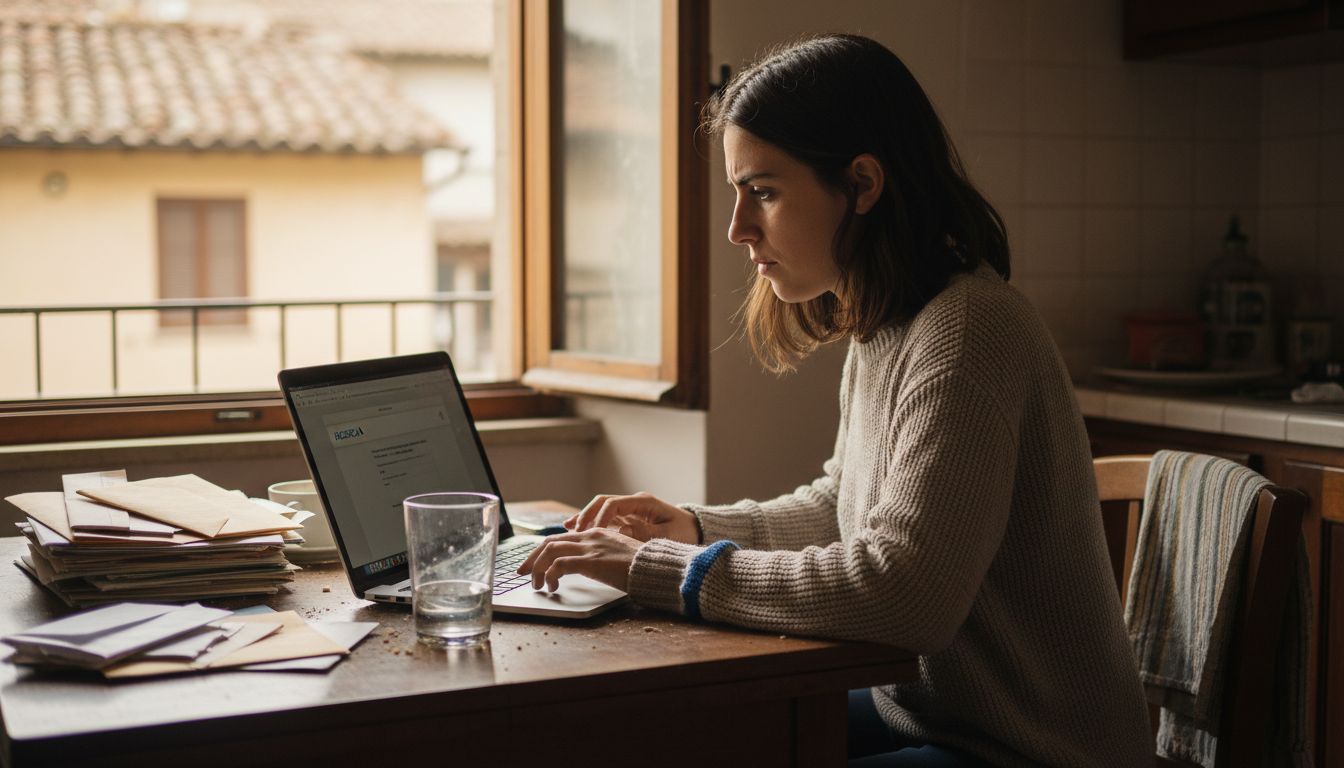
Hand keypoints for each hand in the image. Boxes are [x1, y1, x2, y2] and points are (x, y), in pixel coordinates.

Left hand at [517, 528, 640, 591]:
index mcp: (596, 533)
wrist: (655, 568)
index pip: (561, 538)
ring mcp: (589, 547)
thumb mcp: (618, 557)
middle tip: (522, 572)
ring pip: (549, 551)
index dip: (544, 551)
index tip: (534, 563)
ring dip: (537, 569)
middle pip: (549, 542)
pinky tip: (552, 587)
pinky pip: (558, 565)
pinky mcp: (590, 560)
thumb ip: (600, 557)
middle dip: (531, 558)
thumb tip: (586, 568)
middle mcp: (590, 536)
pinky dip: (549, 575)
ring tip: (536, 584)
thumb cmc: (642, 567)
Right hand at [566, 492, 700, 543]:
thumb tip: (622, 531)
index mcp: (643, 502)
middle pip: (603, 502)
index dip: (600, 517)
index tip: (592, 532)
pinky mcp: (627, 519)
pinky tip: (575, 531)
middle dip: (586, 515)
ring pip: (600, 509)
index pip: (614, 504)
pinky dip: (591, 524)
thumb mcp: (668, 535)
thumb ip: (645, 532)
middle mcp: (633, 503)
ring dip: (585, 518)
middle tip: (573, 531)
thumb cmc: (684, 533)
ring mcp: (629, 510)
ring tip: (567, 530)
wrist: (694, 530)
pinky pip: (605, 519)